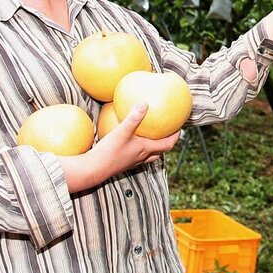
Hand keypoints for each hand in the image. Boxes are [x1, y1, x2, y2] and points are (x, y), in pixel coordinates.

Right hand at [59, 102, 180, 191]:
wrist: (93, 169)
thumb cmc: (109, 152)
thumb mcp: (122, 131)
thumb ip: (134, 118)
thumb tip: (145, 103)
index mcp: (145, 149)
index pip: (167, 144)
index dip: (175, 137)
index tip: (180, 128)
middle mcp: (142, 157)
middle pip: (160, 151)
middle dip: (167, 142)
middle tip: (168, 131)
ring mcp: (132, 161)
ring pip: (149, 155)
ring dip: (154, 147)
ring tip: (153, 136)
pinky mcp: (123, 163)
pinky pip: (137, 155)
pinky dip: (140, 148)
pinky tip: (132, 141)